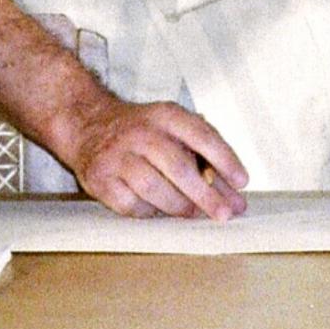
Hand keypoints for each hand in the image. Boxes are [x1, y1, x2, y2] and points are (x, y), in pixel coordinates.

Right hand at [60, 94, 247, 218]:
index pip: (200, 134)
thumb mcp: (171, 128)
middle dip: (206, 194)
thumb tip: (234, 195)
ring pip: (154, 188)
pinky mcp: (100, 179)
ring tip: (194, 214)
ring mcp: (117, 156)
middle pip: (178, 166)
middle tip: (225, 214)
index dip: (224, 159)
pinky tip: (157, 209)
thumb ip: (203, 157)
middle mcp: (140, 132)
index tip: (242, 181)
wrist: (88, 125)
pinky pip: (132, 205)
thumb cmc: (141, 132)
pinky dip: (149, 212)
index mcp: (164, 115)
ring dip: (179, 207)